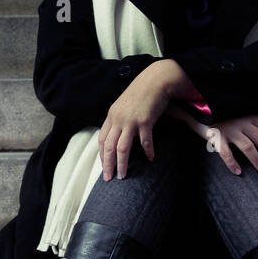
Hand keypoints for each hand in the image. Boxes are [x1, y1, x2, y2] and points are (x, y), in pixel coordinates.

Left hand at [97, 65, 171, 179]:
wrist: (155, 80)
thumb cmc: (141, 93)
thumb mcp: (123, 106)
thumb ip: (118, 119)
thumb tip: (117, 135)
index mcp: (111, 116)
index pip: (102, 140)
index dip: (102, 156)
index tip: (104, 167)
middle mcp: (118, 120)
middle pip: (108, 147)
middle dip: (108, 165)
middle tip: (109, 178)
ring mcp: (131, 121)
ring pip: (122, 148)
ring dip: (122, 164)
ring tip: (123, 175)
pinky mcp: (145, 122)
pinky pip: (144, 142)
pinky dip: (147, 151)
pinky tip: (150, 158)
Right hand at [165, 104, 257, 175]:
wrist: (196, 111)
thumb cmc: (221, 118)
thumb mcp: (240, 117)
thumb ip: (252, 125)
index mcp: (250, 116)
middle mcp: (242, 121)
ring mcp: (229, 128)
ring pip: (249, 148)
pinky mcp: (216, 136)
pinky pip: (226, 152)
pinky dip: (232, 163)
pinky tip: (237, 172)